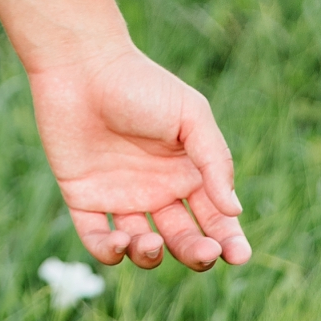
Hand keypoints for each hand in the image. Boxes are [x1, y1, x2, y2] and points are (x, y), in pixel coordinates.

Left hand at [28, 42, 251, 269]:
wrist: (81, 64)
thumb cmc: (140, 84)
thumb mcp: (190, 115)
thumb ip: (215, 161)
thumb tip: (234, 210)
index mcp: (186, 172)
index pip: (215, 219)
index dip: (229, 242)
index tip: (239, 256)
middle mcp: (156, 190)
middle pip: (183, 240)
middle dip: (196, 253)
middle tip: (203, 251)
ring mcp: (120, 196)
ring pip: (142, 247)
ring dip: (151, 256)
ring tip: (151, 242)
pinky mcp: (83, 197)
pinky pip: (97, 239)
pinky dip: (109, 252)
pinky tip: (120, 241)